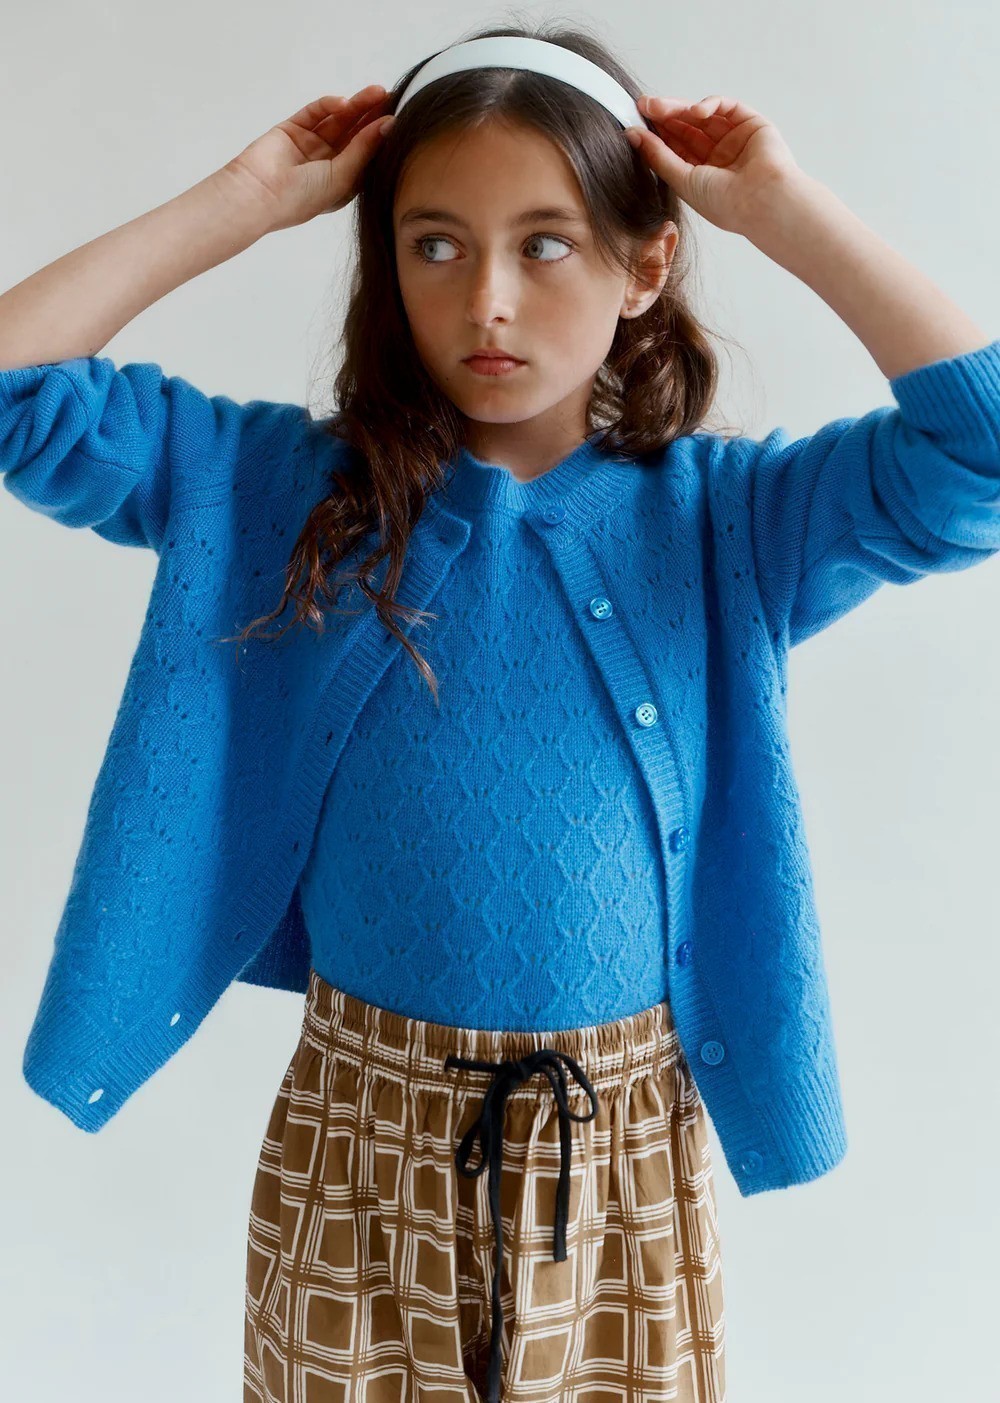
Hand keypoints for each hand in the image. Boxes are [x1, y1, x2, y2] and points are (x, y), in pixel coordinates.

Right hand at [223, 86, 394, 231]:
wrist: (259, 195)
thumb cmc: (303, 198)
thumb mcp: (343, 177)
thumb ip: (364, 149)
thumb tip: (388, 124)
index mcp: (343, 181)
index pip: (367, 153)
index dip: (382, 136)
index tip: (399, 118)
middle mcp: (329, 163)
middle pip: (355, 133)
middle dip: (372, 115)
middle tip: (391, 97)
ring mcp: (310, 145)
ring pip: (338, 120)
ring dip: (356, 106)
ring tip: (376, 92)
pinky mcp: (293, 129)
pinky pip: (315, 113)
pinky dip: (329, 105)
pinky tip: (344, 102)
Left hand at [627, 94, 803, 235]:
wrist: (761, 201)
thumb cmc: (725, 202)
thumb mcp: (682, 180)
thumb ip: (657, 156)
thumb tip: (632, 134)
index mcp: (702, 175)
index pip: (675, 149)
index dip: (656, 135)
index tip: (635, 123)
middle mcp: (717, 157)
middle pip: (686, 129)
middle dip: (664, 117)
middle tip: (643, 106)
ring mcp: (734, 139)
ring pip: (702, 116)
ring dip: (680, 108)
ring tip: (658, 107)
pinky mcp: (750, 124)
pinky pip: (726, 107)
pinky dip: (709, 104)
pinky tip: (695, 111)